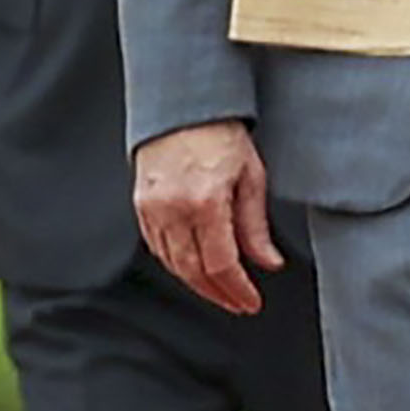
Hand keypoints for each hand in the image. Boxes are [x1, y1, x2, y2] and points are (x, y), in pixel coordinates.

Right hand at [133, 120, 279, 316]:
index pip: (221, 264)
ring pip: (173, 263)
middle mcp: (173, 208)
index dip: (237, 290)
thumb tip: (268, 263)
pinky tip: (194, 268)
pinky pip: (157, 247)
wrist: (183, 106)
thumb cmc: (222, 134)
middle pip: (194, 271)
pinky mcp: (140, 205)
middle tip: (238, 304)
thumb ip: (256, 226)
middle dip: (218, 294)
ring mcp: (152, 208)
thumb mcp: (251, 177)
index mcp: (205, 201)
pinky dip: (177, 263)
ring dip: (197, 283)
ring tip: (220, 290)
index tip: (251, 302)